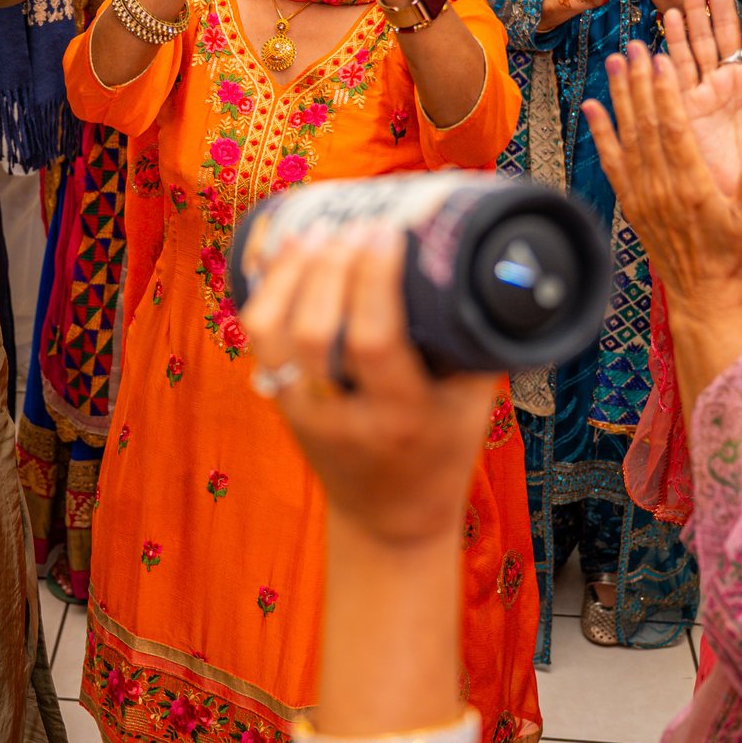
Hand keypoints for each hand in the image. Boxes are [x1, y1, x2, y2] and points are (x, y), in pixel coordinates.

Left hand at [242, 227, 501, 547]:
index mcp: (403, 418)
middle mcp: (344, 417)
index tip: (385, 232)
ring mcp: (303, 412)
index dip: (374, 282)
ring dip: (290, 275)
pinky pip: (257, 341)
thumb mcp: (475, 406)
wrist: (389, 519)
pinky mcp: (279, 404)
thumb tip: (484, 260)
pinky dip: (265, 291)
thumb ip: (477, 343)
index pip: (375, 343)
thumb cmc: (442, 452)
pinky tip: (282, 254)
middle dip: (330, 268)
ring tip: (315, 230)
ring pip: (274, 335)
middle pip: (317, 333)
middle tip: (351, 223)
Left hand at [584, 39, 741, 304]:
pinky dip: (600, 132)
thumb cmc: (733, 255)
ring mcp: (642, 194)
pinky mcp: (630, 203)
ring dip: (619, 97)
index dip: (665, 92)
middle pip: (645, 124)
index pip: (674, 129)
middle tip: (633, 46)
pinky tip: (592, 107)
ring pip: (626, 137)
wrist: (703, 294)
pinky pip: (611, 162)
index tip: (659, 60)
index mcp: (692, 185)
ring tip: (614, 63)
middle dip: (639, 82)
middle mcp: (661, 186)